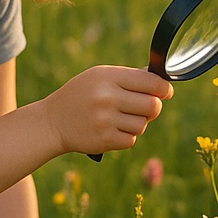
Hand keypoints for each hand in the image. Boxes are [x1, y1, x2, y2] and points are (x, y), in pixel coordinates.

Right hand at [40, 66, 169, 155]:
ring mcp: (106, 120)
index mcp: (108, 77)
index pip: (150, 82)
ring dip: (138, 123)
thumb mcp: (98, 76)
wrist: (52, 122)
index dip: (164, 88)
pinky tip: (113, 129)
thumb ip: (127, 78)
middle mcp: (107, 98)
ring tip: (122, 118)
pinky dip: (127, 136)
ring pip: (143, 124)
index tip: (166, 92)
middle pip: (153, 106)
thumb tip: (160, 84)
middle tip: (147, 107)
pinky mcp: (104, 140)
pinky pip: (131, 139)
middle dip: (154, 107)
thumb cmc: (80, 95)